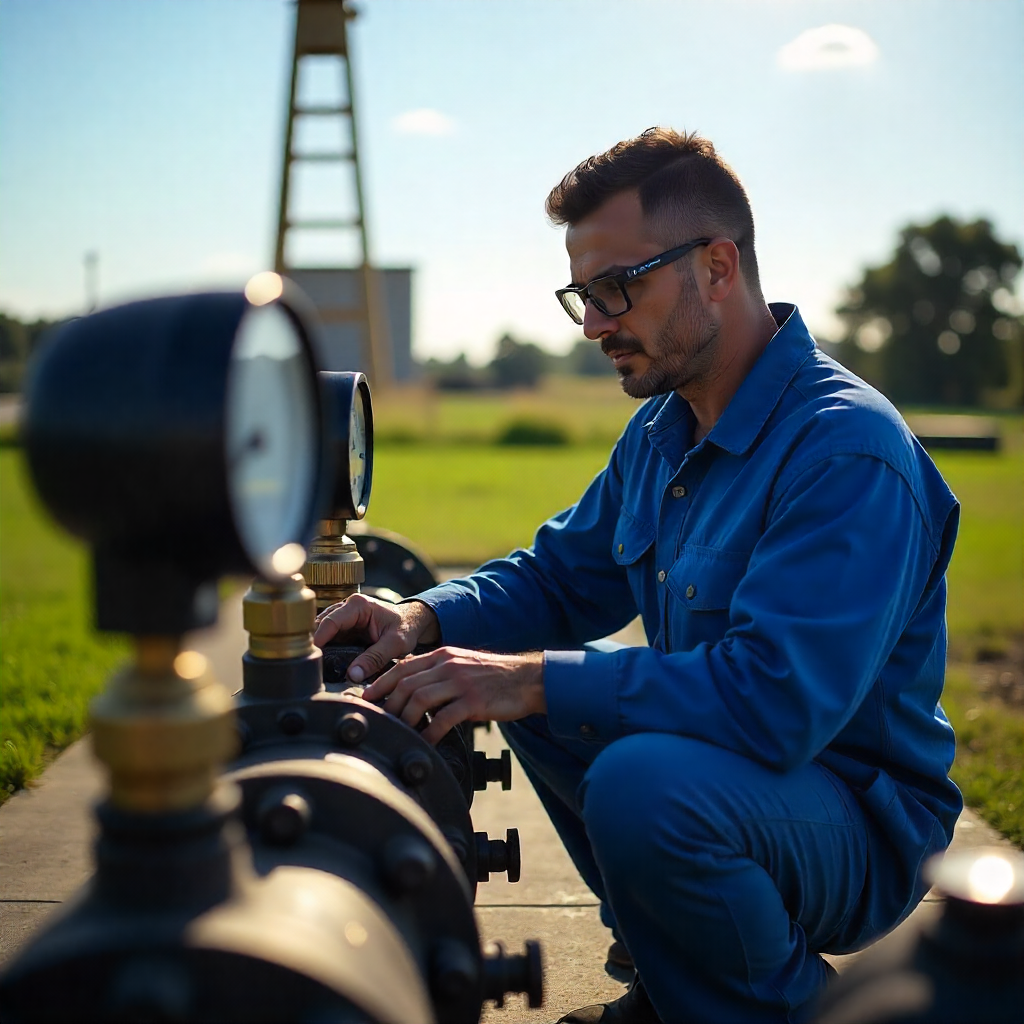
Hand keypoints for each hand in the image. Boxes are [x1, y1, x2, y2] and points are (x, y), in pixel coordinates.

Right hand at [313, 595, 440, 682]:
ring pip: (322, 630)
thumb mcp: (396, 644)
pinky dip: (325, 647)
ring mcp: (344, 616)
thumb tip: (353, 675)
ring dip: (319, 645)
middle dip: (314, 643)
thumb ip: (375, 658)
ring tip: (315, 665)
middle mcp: (347, 606)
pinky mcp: (344, 626)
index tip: (311, 656)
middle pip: (321, 624)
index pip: (330, 621)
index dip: (318, 639)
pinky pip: (329, 636)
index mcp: (359, 605)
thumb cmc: (406, 627)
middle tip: (310, 664)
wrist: (412, 621)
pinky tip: (323, 661)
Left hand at [362, 647, 545, 744]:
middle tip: (378, 722)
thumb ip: (437, 672)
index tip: (366, 698)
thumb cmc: (494, 677)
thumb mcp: (462, 664)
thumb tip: (409, 688)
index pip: (402, 666)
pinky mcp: (473, 701)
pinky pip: (443, 718)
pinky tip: (425, 742)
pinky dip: (429, 732)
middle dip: (387, 704)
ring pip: (419, 698)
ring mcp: (461, 682)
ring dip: (404, 718)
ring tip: (399, 733)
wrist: (528, 679)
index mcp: (442, 655)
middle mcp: (448, 665)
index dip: (380, 683)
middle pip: (406, 683)